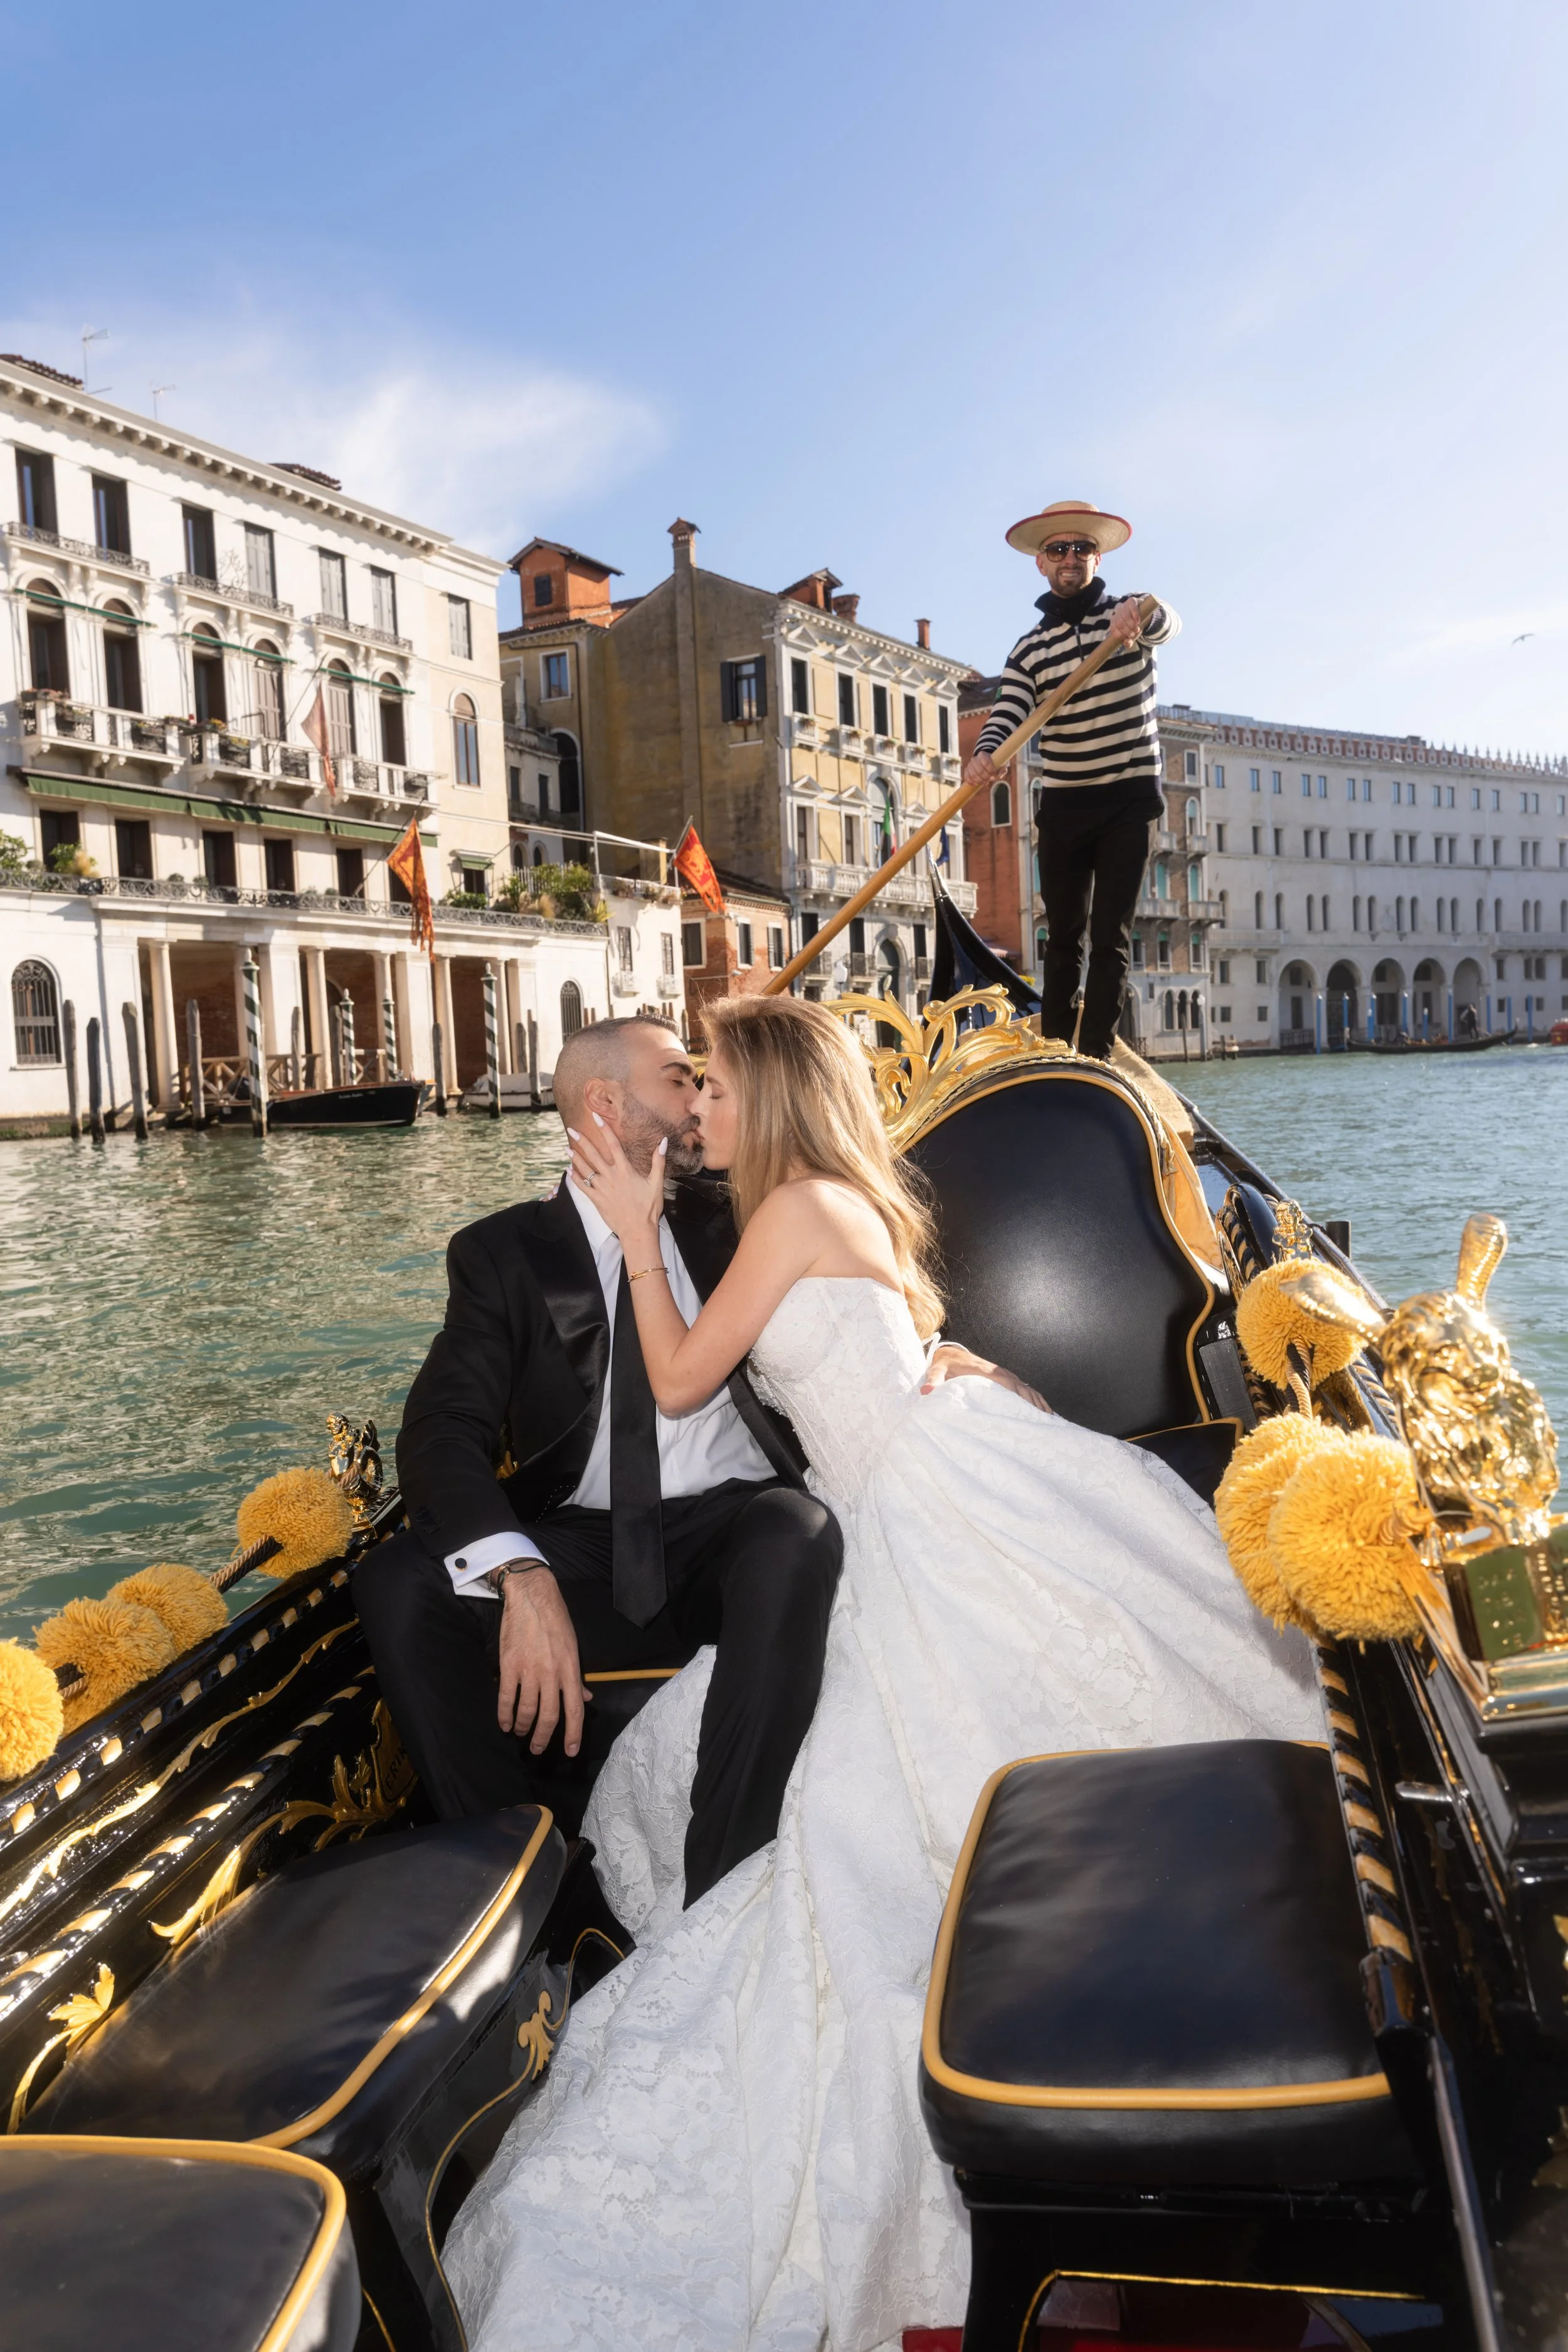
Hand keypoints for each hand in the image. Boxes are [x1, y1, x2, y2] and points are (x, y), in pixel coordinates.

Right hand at [496, 1563, 591, 1755]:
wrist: (532, 1598)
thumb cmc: (556, 1621)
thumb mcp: (573, 1647)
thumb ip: (577, 1677)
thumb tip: (586, 1698)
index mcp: (570, 1670)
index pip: (575, 1709)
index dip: (573, 1734)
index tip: (570, 1751)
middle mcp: (552, 1674)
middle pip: (549, 1716)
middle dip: (543, 1737)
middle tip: (536, 1748)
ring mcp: (529, 1671)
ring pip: (527, 1711)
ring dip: (523, 1727)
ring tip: (520, 1733)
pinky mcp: (509, 1666)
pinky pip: (506, 1698)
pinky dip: (504, 1715)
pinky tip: (504, 1724)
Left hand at [566, 1115, 666, 1250]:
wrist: (637, 1231)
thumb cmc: (649, 1208)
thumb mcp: (656, 1183)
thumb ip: (658, 1161)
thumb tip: (662, 1141)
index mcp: (625, 1170)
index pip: (613, 1145)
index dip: (604, 1129)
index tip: (596, 1117)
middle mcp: (611, 1177)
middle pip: (593, 1154)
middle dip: (582, 1141)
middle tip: (571, 1129)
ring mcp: (601, 1188)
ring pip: (584, 1169)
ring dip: (575, 1158)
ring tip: (566, 1148)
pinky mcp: (596, 1199)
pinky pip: (582, 1186)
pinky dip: (574, 1177)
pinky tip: (569, 1170)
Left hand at [921, 1340, 1051, 1414]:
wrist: (949, 1354)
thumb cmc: (944, 1366)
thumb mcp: (936, 1372)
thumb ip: (933, 1381)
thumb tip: (926, 1392)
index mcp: (985, 1372)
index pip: (1006, 1384)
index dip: (1019, 1396)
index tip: (1031, 1410)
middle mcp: (998, 1372)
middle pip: (1022, 1387)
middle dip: (1034, 1403)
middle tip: (1046, 1421)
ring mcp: (1003, 1374)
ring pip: (1026, 1388)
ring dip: (1038, 1402)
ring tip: (1049, 1419)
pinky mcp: (1005, 1378)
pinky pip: (1024, 1388)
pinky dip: (1035, 1398)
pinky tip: (1043, 1411)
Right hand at [963, 749, 998, 789]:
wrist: (984, 760)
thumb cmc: (994, 763)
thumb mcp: (1000, 764)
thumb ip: (1002, 769)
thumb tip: (999, 776)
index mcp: (983, 755)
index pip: (986, 763)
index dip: (991, 771)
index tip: (994, 775)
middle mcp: (975, 759)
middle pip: (980, 771)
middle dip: (986, 777)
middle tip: (991, 779)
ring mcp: (969, 765)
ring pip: (973, 775)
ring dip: (980, 781)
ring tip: (985, 782)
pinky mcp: (966, 770)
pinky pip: (967, 778)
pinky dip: (971, 782)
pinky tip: (976, 784)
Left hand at [1106, 596, 1143, 646]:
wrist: (1145, 614)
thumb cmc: (1135, 626)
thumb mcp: (1132, 635)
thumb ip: (1128, 641)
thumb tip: (1127, 644)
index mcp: (1114, 620)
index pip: (1114, 629)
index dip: (1121, 635)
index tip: (1129, 637)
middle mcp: (1117, 611)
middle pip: (1119, 623)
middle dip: (1127, 631)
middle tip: (1134, 633)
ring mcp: (1123, 605)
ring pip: (1125, 616)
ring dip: (1131, 625)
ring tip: (1137, 628)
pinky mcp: (1131, 601)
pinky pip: (1131, 608)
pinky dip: (1135, 616)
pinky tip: (1138, 621)